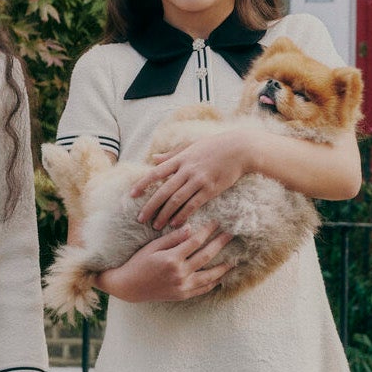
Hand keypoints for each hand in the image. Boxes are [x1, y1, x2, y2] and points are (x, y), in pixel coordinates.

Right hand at [98, 223, 234, 302]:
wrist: (129, 287)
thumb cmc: (138, 263)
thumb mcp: (152, 247)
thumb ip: (173, 238)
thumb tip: (191, 228)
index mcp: (171, 258)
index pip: (196, 241)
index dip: (208, 230)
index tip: (217, 222)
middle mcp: (179, 273)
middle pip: (206, 255)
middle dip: (221, 244)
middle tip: (232, 234)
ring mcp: (182, 286)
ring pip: (209, 276)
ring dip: (223, 267)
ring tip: (234, 260)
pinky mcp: (182, 295)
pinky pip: (202, 289)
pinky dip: (213, 283)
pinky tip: (220, 277)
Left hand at [132, 131, 255, 229]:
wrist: (239, 149)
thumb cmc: (214, 146)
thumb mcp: (190, 145)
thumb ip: (171, 154)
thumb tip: (153, 159)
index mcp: (180, 158)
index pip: (156, 172)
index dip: (142, 184)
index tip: (132, 195)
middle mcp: (187, 170)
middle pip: (163, 191)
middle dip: (150, 206)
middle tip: (140, 219)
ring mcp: (199, 180)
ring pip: (176, 200)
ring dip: (164, 214)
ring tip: (156, 225)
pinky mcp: (211, 189)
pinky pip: (193, 205)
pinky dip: (183, 215)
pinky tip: (176, 224)